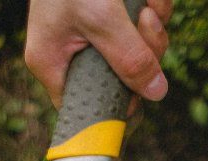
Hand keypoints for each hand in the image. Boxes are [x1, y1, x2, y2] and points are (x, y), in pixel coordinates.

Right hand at [26, 0, 171, 108]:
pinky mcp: (114, 12)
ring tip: (147, 5)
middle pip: (120, 78)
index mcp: (53, 62)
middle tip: (146, 25)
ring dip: (154, 29)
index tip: (139, 96)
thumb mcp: (100, 16)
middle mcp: (71, 51)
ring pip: (138, 51)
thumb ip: (128, 58)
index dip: (114, 104)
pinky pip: (144, 25)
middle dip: (143, 54)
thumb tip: (155, 93)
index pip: (84, 104)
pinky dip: (154, 9)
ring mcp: (94, 32)